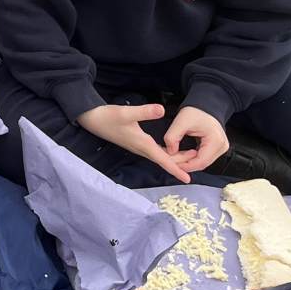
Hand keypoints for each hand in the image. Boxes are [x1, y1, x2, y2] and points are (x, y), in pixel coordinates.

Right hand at [75, 103, 193, 183]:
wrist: (91, 119)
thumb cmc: (107, 117)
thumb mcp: (126, 113)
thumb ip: (144, 112)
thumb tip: (162, 110)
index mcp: (142, 144)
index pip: (163, 160)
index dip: (176, 170)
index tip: (188, 179)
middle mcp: (142, 149)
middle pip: (165, 160)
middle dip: (181, 162)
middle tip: (198, 157)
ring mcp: (138, 147)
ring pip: (160, 157)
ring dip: (175, 157)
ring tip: (190, 153)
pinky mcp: (136, 142)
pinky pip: (155, 152)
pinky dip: (166, 152)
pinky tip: (171, 148)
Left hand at [163, 105, 228, 173]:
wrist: (205, 105)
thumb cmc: (196, 111)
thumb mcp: (181, 121)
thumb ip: (172, 136)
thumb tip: (170, 152)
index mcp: (216, 141)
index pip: (200, 162)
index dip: (185, 166)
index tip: (171, 164)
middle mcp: (221, 147)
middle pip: (201, 164)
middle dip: (185, 164)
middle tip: (169, 161)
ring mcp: (220, 149)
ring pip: (202, 162)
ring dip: (187, 162)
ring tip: (174, 157)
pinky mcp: (216, 149)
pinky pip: (203, 157)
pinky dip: (191, 158)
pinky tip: (181, 155)